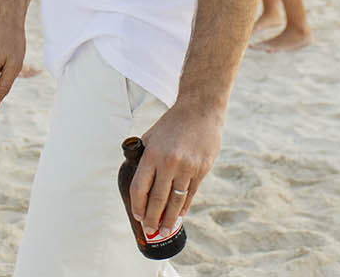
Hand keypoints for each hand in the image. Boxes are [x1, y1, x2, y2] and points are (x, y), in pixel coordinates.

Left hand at [130, 102, 224, 238]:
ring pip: (176, 200)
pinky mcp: (202, 169)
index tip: (137, 215)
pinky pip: (191, 192)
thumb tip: (137, 173)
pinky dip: (184, 205)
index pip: (140, 187)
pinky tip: (180, 213)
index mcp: (153, 154)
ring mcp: (187, 167)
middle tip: (150, 230)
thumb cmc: (173, 122)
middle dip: (152, 218)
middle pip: (158, 199)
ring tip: (165, 229)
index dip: (137, 205)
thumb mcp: (151, 135)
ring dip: (170, 218)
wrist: (200, 110)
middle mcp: (169, 163)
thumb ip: (144, 154)